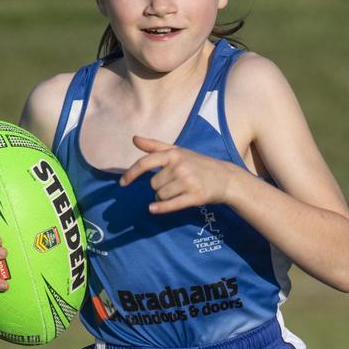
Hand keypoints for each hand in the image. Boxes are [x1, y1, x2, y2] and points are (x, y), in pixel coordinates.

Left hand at [119, 136, 236, 213]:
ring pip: (161, 195)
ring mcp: (188, 181)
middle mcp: (180, 166)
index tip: (122, 183)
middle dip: (159, 188)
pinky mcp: (195, 196)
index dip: (131, 173)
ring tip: (179, 192)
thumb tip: (134, 138)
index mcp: (174, 154)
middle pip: (153, 184)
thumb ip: (154, 146)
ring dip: (164, 198)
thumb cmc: (198, 163)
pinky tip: (152, 209)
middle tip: (174, 185)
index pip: (146, 163)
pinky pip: (172, 204)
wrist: (225, 177)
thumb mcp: (178, 151)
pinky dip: (161, 207)